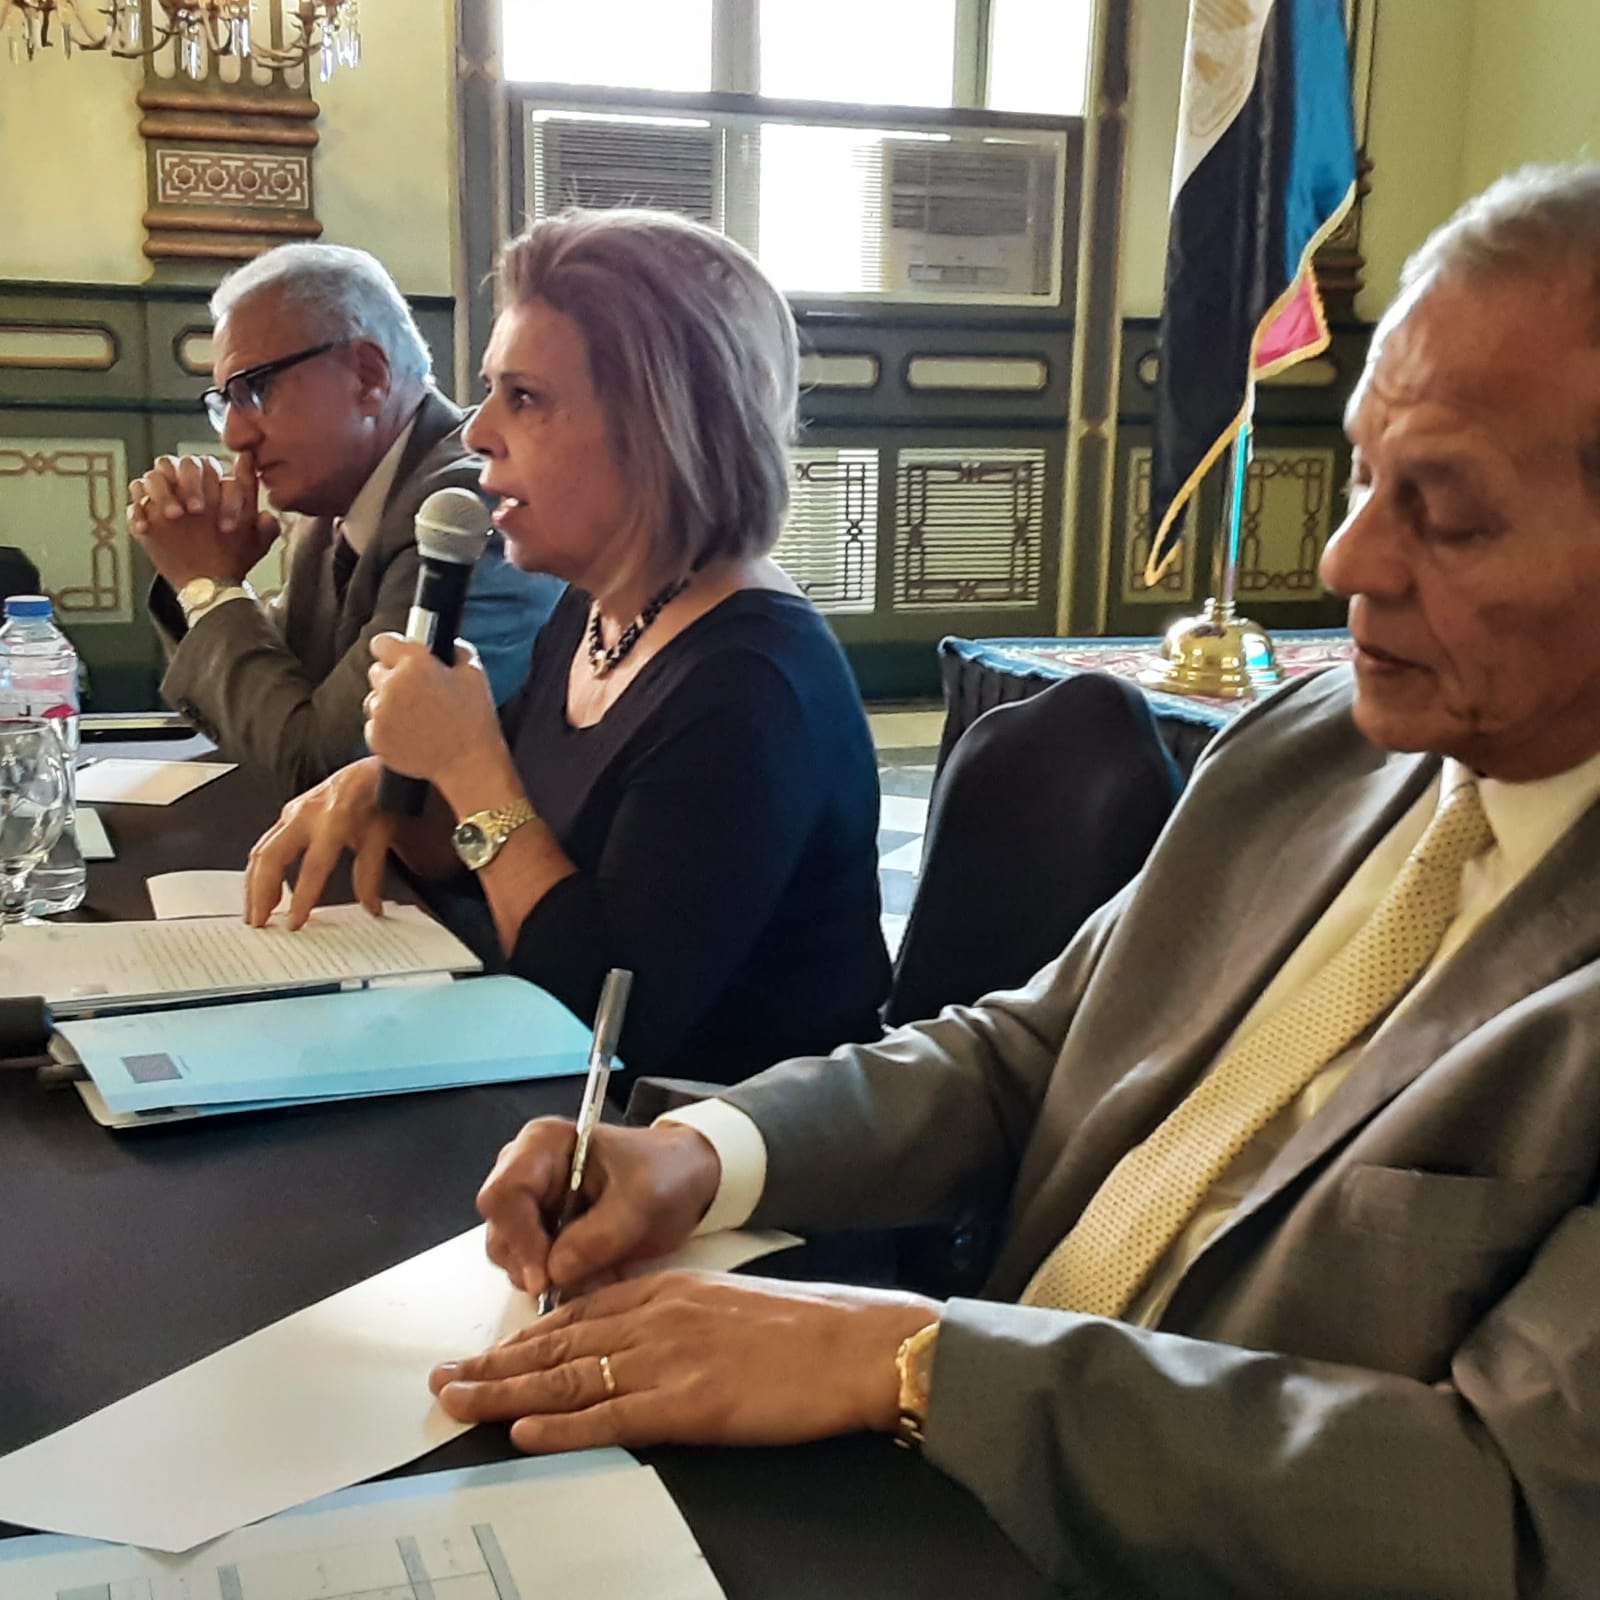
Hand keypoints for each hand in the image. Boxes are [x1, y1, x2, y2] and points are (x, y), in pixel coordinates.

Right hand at [128, 452, 279, 588]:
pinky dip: (137, 511)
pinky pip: (134, 499)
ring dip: (162, 492)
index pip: (214, 469)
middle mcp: (188, 485)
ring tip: (174, 517)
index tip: (227, 525)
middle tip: (196, 510)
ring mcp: (165, 497)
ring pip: (153, 475)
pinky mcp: (145, 512)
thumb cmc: (234, 554)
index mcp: (215, 485)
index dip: (221, 493)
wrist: (210, 579)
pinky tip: (147, 529)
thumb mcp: (255, 541)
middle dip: (189, 482)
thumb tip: (267, 511)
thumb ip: (266, 521)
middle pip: (181, 462)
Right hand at [243, 757, 392, 928]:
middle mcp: (307, 815)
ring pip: (261, 851)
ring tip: (255, 911)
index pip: (313, 868)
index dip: (302, 897)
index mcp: (333, 821)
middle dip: (261, 893)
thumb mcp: (381, 835)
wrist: (370, 769)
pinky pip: (265, 843)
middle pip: (272, 858)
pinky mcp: (287, 813)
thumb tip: (370, 906)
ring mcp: (293, 812)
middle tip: (260, 921)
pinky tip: (260, 887)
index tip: (295, 921)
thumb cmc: (377, 796)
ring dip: (254, 884)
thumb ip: (371, 873)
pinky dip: (258, 869)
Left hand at [364, 634, 506, 796]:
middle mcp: (392, 685)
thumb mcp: (475, 674)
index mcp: (414, 664)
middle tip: (417, 692)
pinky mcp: (375, 737)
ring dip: (388, 704)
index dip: (392, 650)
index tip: (399, 657)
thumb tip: (445, 643)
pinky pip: (374, 725)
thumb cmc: (474, 720)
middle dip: (392, 678)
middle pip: (376, 671)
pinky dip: (388, 728)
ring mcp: (380, 714)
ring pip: (373, 699)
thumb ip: (456, 650)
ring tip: (416, 717)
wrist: (468, 764)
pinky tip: (412, 734)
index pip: (381, 642)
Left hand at [430, 1272, 941, 1452]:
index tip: (487, 1353)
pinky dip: (561, 1425)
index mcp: (667, 1288)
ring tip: (458, 1403)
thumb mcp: (727, 1304)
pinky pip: (610, 1416)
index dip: (525, 1337)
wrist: (854, 1342)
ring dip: (505, 1393)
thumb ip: (676, 1317)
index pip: (578, 1312)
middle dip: (494, 1363)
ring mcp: (668, 1359)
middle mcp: (656, 1316)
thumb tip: (634, 1344)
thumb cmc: (803, 1327)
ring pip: (568, 1377)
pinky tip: (523, 1431)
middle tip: (443, 1379)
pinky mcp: (688, 1403)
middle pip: (558, 1343)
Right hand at [480, 1119, 722, 1298]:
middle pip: (500, 1232)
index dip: (518, 1239)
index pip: (503, 1195)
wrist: (687, 1180)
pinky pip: (535, 1271)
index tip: (544, 1276)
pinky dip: (564, 1282)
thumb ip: (598, 1236)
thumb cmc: (666, 1172)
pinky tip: (598, 1273)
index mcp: (542, 1144)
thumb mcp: (642, 1200)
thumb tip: (554, 1272)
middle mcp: (527, 1172)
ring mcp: (533, 1206)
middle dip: (535, 1264)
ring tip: (601, 1271)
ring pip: (513, 1258)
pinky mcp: (544, 1235)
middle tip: (578, 1279)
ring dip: (553, 1277)